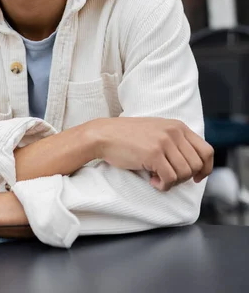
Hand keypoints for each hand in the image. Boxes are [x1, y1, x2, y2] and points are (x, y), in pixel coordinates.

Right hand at [94, 117, 213, 191]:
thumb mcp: (157, 131)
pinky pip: (170, 179)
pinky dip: (163, 185)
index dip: (205, 168)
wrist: (104, 135)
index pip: (207, 151)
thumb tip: (194, 164)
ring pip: (184, 174)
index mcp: (178, 126)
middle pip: (196, 165)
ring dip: (172, 182)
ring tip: (157, 177)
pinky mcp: (154, 154)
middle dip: (184, 178)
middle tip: (167, 176)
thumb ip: (176, 141)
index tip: (196, 177)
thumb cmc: (129, 136)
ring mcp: (164, 142)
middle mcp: (174, 131)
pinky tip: (152, 180)